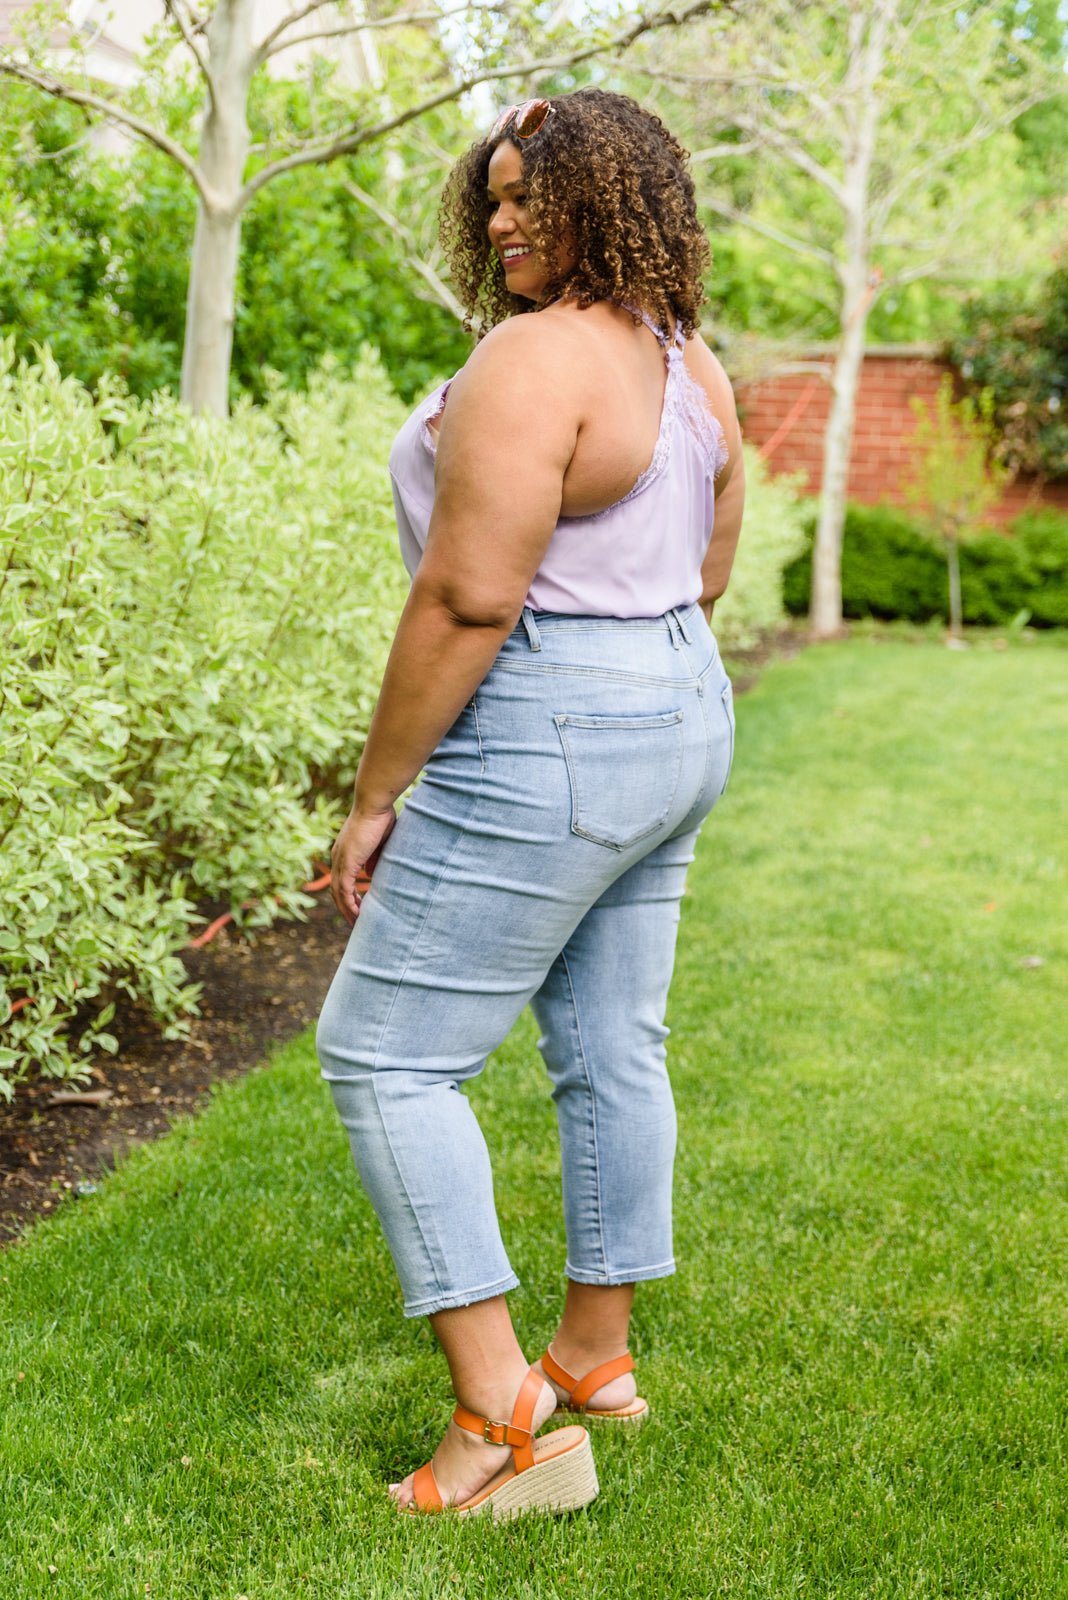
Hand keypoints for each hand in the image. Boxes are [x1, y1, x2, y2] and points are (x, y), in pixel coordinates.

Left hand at [330, 803, 396, 925]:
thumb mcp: (379, 843)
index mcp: (344, 852)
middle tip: (355, 922)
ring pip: (338, 893)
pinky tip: (357, 914)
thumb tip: (372, 873)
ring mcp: (340, 860)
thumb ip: (374, 858)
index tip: (358, 907)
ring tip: (356, 924)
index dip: (348, 895)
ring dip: (346, 910)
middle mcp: (338, 857)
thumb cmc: (380, 817)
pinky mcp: (346, 862)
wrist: (374, 804)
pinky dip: (349, 903)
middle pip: (336, 890)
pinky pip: (344, 889)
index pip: (342, 879)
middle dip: (345, 907)